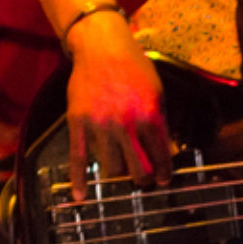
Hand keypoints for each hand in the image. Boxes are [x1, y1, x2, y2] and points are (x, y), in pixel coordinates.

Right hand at [63, 11, 172, 200]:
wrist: (101, 46)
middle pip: (138, 171)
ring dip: (119, 173)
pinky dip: (79, 180)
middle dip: (143, 179)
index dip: (164, 173)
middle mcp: (125, 123)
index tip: (163, 179)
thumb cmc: (133, 66)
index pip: (160, 157)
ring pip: (112, 168)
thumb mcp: (156, 91)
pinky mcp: (78, 123)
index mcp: (148, 115)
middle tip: (144, 178)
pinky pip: (78, 158)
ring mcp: (99, 125)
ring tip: (121, 169)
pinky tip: (80, 196)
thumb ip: (159, 121)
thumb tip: (163, 150)